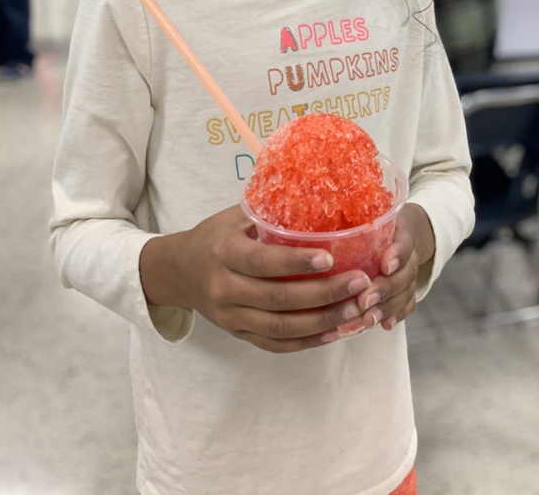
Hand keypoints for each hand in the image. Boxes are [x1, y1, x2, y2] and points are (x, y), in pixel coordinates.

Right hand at [139, 204, 376, 353]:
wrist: (178, 272)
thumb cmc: (214, 237)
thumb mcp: (233, 217)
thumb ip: (268, 211)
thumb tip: (315, 194)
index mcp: (224, 254)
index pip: (262, 262)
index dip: (296, 262)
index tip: (330, 256)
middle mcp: (225, 290)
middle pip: (278, 300)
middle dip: (324, 294)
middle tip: (360, 283)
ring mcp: (232, 318)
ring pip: (281, 328)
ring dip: (323, 322)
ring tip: (356, 310)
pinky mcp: (239, 335)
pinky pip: (277, 344)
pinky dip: (308, 341)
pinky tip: (336, 331)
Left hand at [352, 204, 434, 334]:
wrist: (399, 236)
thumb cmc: (374, 226)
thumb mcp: (366, 217)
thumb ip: (348, 223)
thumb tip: (312, 229)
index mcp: (400, 234)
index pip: (403, 244)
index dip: (397, 256)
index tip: (384, 267)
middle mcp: (408, 257)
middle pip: (404, 275)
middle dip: (385, 289)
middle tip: (364, 300)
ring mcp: (409, 276)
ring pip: (405, 293)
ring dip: (388, 308)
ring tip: (368, 319)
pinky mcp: (407, 291)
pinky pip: (408, 305)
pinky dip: (397, 316)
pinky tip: (384, 326)